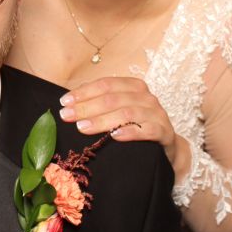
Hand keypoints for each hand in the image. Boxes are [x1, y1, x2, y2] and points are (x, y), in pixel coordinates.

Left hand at [59, 76, 190, 178]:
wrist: (166, 148)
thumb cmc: (136, 126)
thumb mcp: (118, 110)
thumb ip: (98, 102)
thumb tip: (70, 100)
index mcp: (133, 86)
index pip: (105, 84)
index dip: (84, 92)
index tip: (65, 102)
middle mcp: (146, 97)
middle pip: (112, 98)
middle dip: (87, 107)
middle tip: (68, 116)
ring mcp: (157, 114)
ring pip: (127, 113)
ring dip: (102, 120)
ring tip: (83, 127)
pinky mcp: (164, 132)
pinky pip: (147, 130)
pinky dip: (130, 131)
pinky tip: (114, 136)